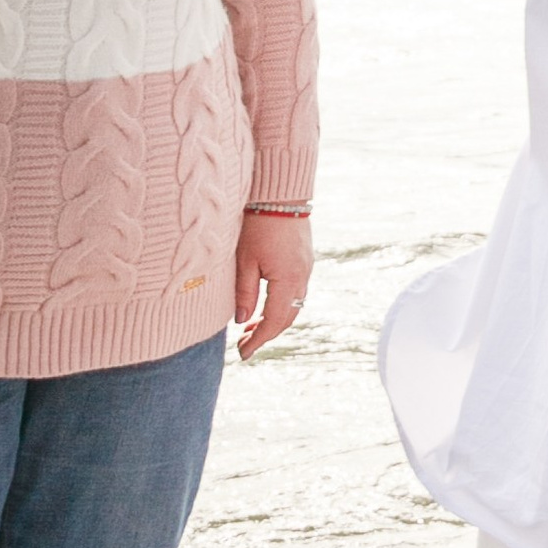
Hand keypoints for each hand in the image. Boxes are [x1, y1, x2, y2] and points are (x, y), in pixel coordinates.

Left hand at [234, 210, 312, 356]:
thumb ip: (244, 293)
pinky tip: (264, 305)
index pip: (274, 322)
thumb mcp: (245, 261)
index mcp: (288, 280)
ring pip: (293, 306)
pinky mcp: (304, 260)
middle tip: (242, 344)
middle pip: (287, 318)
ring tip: (249, 328)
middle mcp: (302, 277)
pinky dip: (279, 305)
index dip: (258, 340)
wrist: (281, 193)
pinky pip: (295, 293)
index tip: (243, 354)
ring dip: (273, 320)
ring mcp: (306, 268)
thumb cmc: (258, 224)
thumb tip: (242, 320)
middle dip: (265, 334)